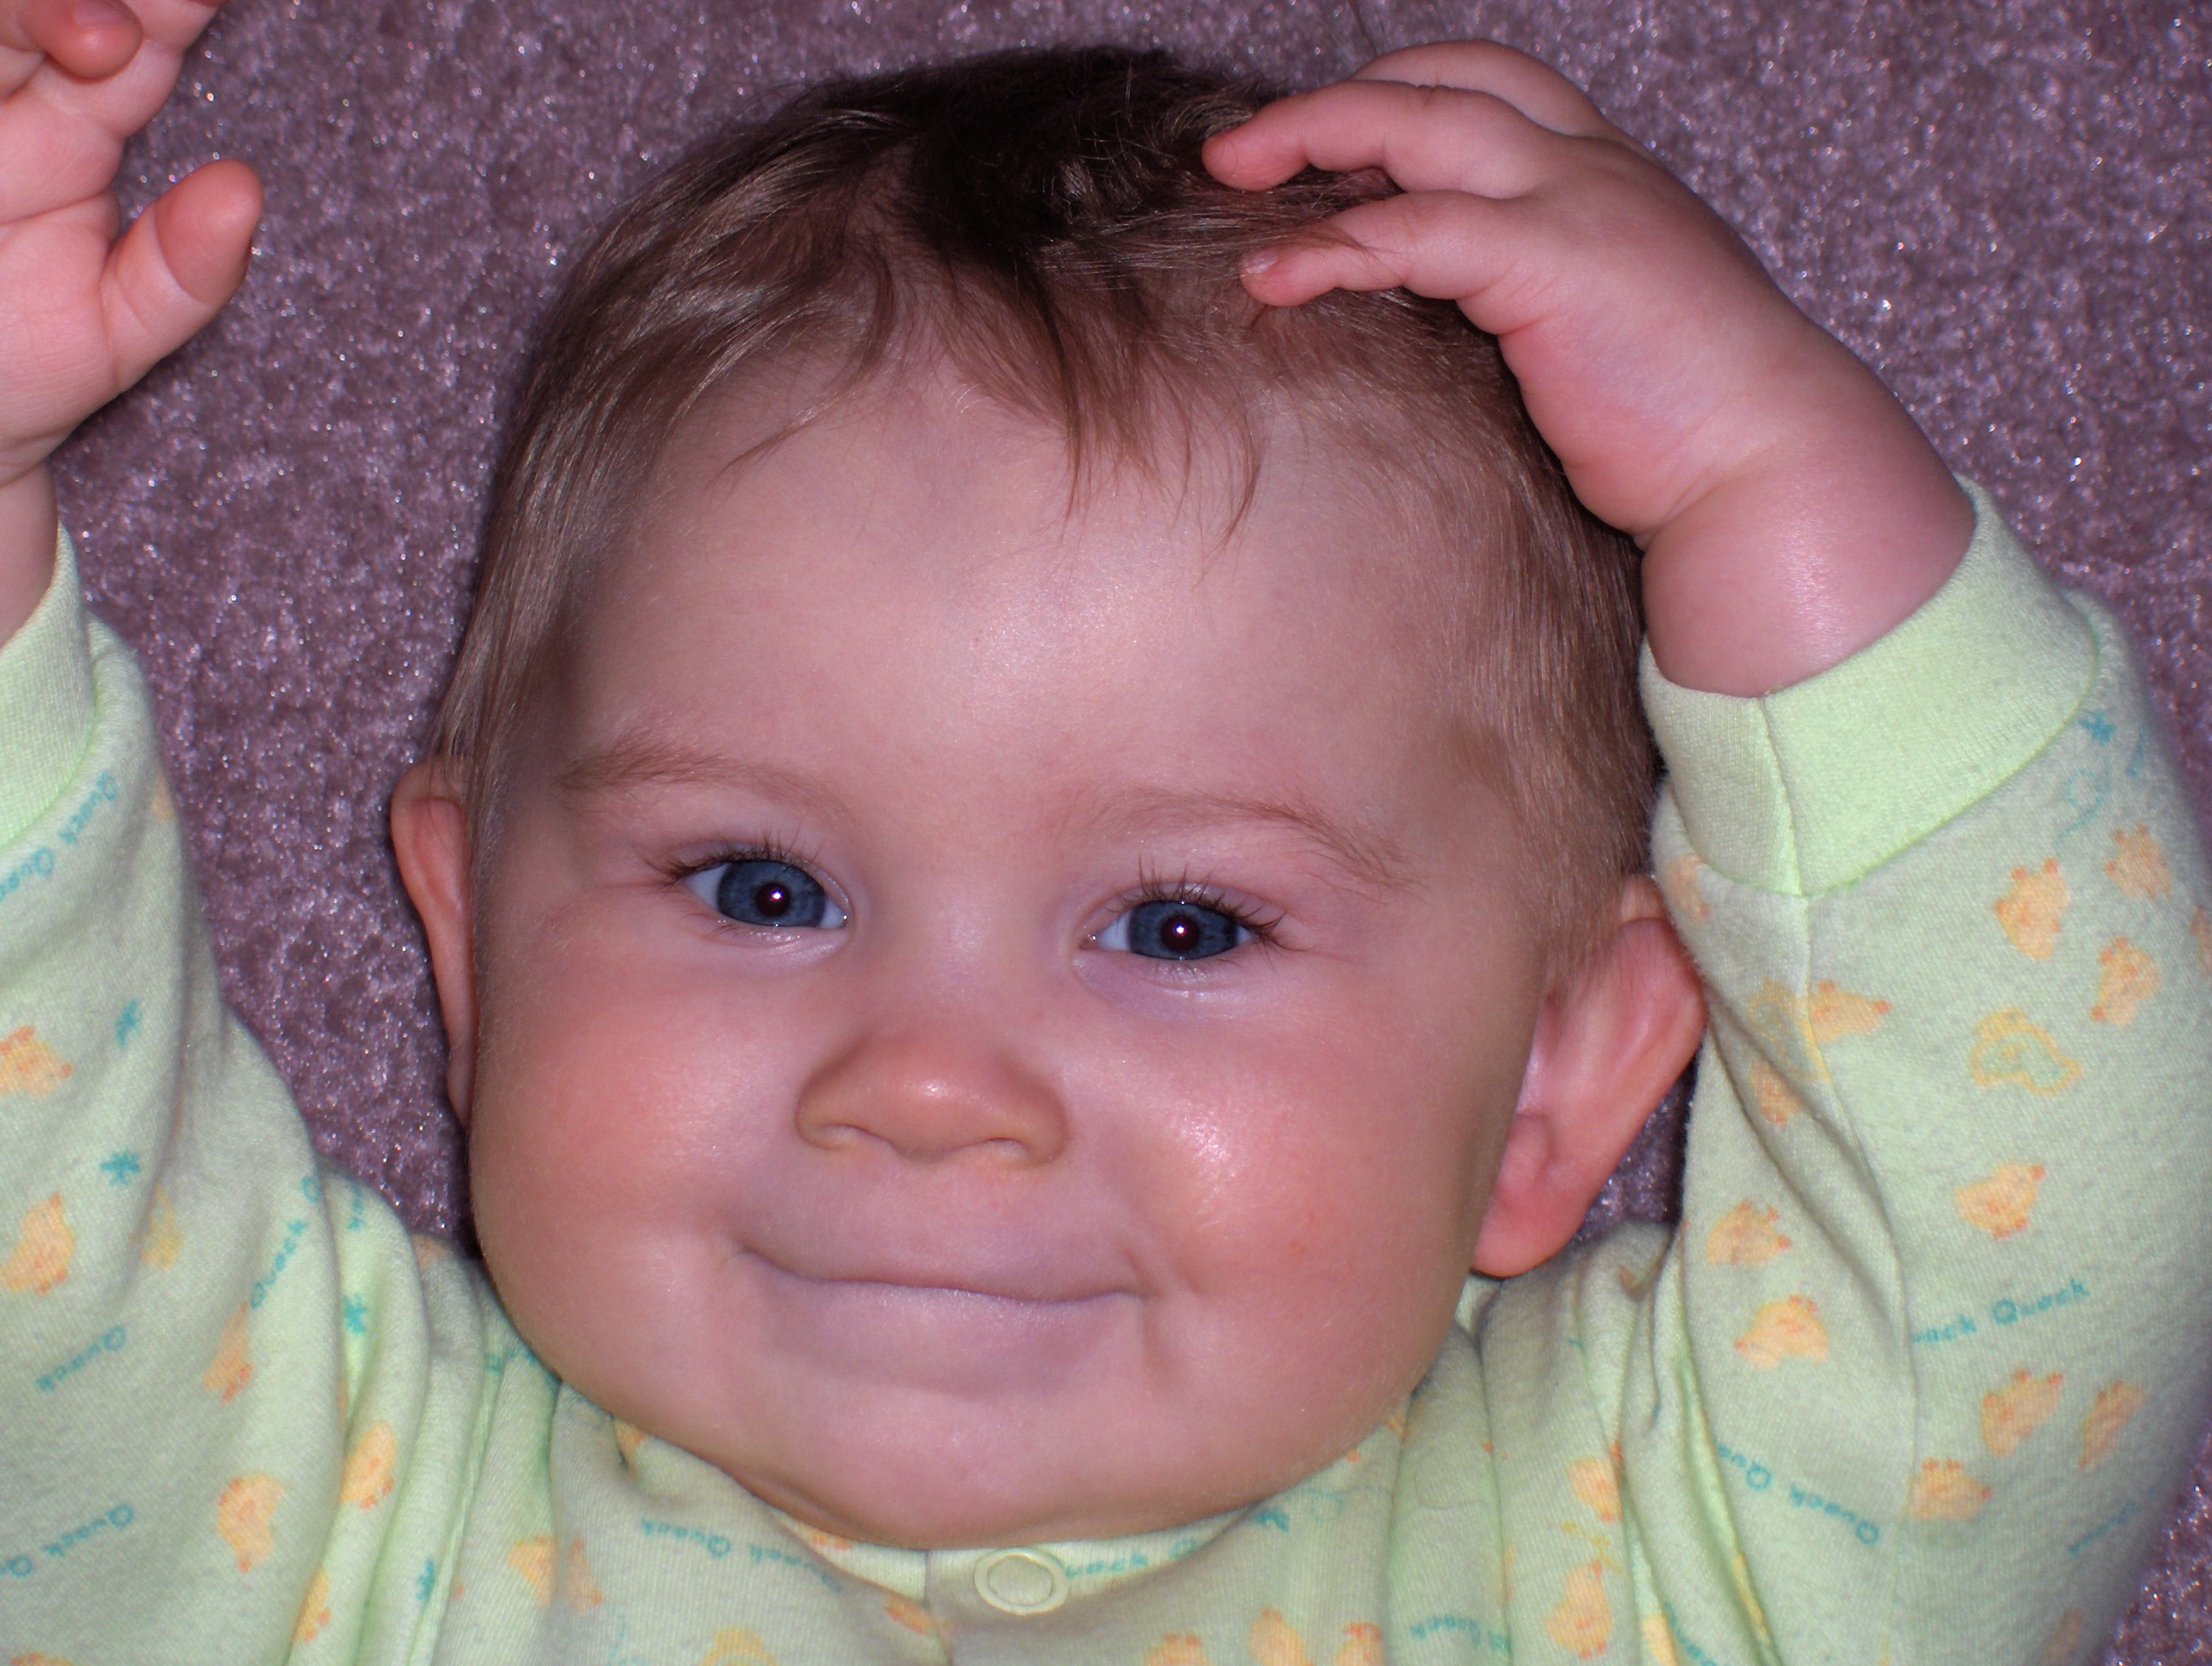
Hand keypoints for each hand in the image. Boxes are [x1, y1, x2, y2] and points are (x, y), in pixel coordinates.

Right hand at [0, 0, 258, 639]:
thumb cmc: (18, 368)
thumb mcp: (114, 335)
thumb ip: (182, 274)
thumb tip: (242, 188)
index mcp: (75, 130)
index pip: (134, 42)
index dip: (172, 10)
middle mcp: (9, 98)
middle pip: (47, 8)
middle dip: (104, 1)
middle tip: (137, 28)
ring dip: (39, 13)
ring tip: (104, 38)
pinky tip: (45, 39)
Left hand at [1204, 42, 1972, 694]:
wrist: (1773, 471)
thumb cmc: (1688, 426)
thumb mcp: (1602, 331)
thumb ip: (1533, 297)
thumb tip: (1447, 324)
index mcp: (1607, 174)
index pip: (1489, 84)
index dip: (1394, 90)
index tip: (1319, 138)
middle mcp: (1593, 167)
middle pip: (1442, 81)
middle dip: (1329, 102)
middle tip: (1236, 150)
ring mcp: (1578, 205)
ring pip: (1418, 125)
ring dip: (1310, 138)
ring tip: (1227, 177)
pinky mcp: (1555, 265)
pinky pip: (1416, 231)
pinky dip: (1333, 245)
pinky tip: (1269, 276)